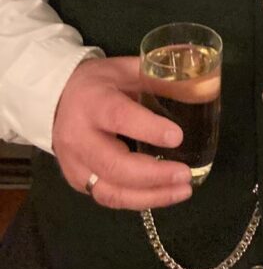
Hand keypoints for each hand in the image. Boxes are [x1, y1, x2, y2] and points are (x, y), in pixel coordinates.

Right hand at [52, 56, 192, 209]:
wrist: (56, 98)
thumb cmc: (99, 82)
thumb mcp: (126, 68)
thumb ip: (158, 77)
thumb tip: (200, 85)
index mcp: (93, 101)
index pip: (119, 117)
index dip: (148, 129)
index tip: (177, 137)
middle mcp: (79, 137)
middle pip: (114, 165)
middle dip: (154, 175)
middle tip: (186, 174)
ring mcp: (75, 164)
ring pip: (111, 191)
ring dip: (150, 196)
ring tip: (183, 191)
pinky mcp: (78, 181)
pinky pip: (109, 197)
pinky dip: (139, 200)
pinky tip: (163, 195)